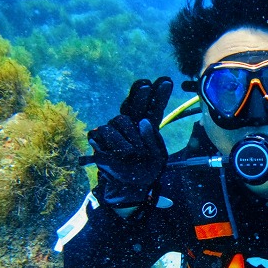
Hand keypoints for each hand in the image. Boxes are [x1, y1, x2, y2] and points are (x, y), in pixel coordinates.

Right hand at [80, 77, 172, 208]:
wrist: (128, 186)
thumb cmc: (145, 169)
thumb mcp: (156, 157)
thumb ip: (151, 140)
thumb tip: (143, 122)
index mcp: (147, 126)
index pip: (154, 107)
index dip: (159, 95)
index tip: (167, 81)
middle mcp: (131, 123)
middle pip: (135, 103)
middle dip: (140, 93)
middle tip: (146, 86)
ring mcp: (115, 128)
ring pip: (122, 119)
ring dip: (130, 136)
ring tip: (135, 152)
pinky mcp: (100, 137)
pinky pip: (105, 132)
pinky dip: (116, 142)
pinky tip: (120, 151)